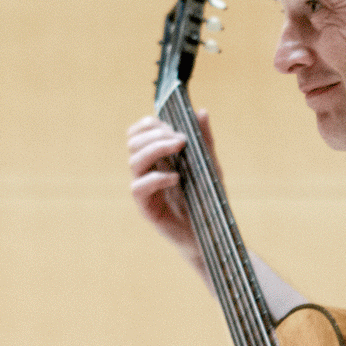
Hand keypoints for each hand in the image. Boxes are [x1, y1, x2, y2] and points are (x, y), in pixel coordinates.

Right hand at [126, 109, 222, 281]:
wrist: (211, 233)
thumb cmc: (208, 199)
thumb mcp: (210, 165)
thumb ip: (204, 140)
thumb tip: (201, 112)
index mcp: (157, 158)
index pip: (138, 132)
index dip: (151, 124)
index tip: (175, 127)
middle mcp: (147, 171)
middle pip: (133, 141)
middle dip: (156, 134)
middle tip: (180, 139)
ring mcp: (145, 189)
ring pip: (134, 161)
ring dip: (156, 149)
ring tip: (180, 149)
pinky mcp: (147, 208)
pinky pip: (139, 187)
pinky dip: (156, 178)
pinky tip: (177, 178)